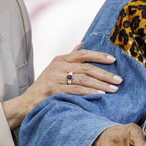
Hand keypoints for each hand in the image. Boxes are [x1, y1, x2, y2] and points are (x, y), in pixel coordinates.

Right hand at [3, 43, 121, 127]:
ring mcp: (55, 78)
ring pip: (83, 79)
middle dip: (105, 73)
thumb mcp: (55, 68)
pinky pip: (76, 90)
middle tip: (118, 79)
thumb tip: (82, 43)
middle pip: (86, 67)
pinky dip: (90, 92)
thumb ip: (70, 57)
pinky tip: (100, 94)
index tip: (113, 60)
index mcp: (60, 59)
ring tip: (113, 89)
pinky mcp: (54, 91)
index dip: (99, 55)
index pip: (83, 53)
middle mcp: (58, 66)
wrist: (27, 102)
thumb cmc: (44, 86)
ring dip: (101, 84)